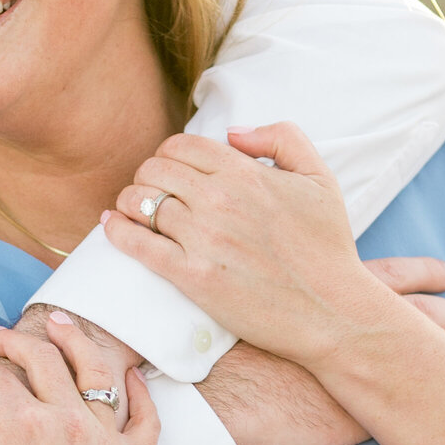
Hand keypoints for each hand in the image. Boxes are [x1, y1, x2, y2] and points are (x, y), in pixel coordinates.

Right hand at [0, 326, 157, 444]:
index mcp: (24, 425)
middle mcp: (70, 423)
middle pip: (43, 359)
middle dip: (13, 342)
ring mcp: (107, 443)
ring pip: (97, 372)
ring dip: (76, 340)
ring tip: (59, 324)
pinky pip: (145, 418)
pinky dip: (140, 392)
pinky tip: (130, 375)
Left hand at [104, 123, 407, 370]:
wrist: (333, 312)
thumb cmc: (328, 248)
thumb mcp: (320, 178)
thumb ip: (281, 138)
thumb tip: (232, 132)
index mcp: (245, 173)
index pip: (181, 146)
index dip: (168, 154)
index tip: (170, 170)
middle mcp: (220, 200)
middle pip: (154, 170)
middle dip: (146, 176)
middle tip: (150, 192)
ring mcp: (204, 239)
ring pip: (140, 203)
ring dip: (129, 202)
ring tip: (131, 211)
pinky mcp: (192, 277)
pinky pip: (138, 245)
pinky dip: (117, 231)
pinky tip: (112, 226)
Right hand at [199, 266, 444, 444]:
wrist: (213, 396)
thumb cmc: (219, 348)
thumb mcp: (247, 295)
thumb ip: (269, 277)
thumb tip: (273, 266)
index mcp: (334, 299)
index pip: (393, 278)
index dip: (424, 273)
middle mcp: (357, 331)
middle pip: (422, 318)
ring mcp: (363, 374)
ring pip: (427, 361)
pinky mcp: (359, 418)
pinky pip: (415, 410)